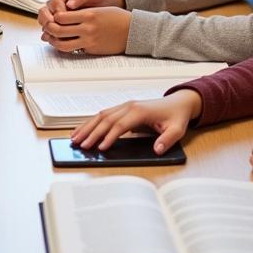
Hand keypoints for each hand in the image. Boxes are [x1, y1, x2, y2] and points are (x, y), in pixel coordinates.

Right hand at [37, 0, 123, 29]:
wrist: (104, 5)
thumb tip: (70, 4)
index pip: (55, 1)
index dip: (58, 10)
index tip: (63, 16)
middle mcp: (57, 3)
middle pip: (45, 10)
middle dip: (48, 20)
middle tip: (54, 27)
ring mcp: (57, 13)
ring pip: (45, 20)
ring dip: (48, 28)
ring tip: (54, 35)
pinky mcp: (59, 23)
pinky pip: (51, 29)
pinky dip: (51, 35)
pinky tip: (57, 40)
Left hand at [39, 6, 131, 54]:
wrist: (132, 31)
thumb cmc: (116, 17)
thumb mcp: (98, 10)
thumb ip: (80, 12)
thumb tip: (61, 17)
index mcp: (89, 15)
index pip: (61, 16)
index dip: (54, 16)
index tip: (53, 16)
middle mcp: (87, 28)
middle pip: (58, 30)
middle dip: (49, 29)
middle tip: (47, 27)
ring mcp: (89, 41)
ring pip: (62, 44)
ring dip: (53, 41)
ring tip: (52, 37)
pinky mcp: (92, 50)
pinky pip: (73, 49)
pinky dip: (66, 47)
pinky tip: (64, 43)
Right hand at [70, 89, 201, 153]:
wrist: (178, 102)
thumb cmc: (176, 116)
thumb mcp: (177, 130)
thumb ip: (167, 140)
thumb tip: (157, 150)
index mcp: (140, 111)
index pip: (120, 125)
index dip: (109, 137)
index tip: (100, 148)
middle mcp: (129, 106)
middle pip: (105, 120)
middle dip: (92, 133)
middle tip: (81, 146)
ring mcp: (124, 106)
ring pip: (100, 115)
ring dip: (87, 127)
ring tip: (75, 139)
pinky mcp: (122, 108)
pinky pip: (103, 114)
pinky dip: (91, 122)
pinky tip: (83, 130)